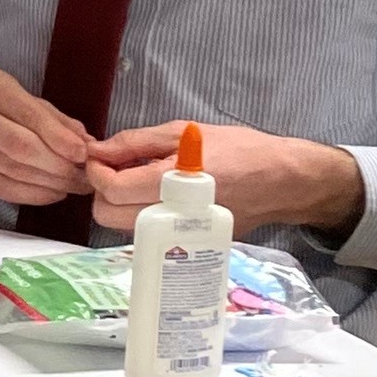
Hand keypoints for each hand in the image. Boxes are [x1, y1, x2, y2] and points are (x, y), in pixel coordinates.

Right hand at [0, 67, 92, 209]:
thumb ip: (53, 118)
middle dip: (59, 165)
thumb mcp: (19, 98)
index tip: (83, 153)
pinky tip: (53, 193)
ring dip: (52, 183)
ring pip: (14, 171)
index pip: (28, 114)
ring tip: (75, 185)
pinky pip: (3, 190)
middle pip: (21, 147)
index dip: (59, 137)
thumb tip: (86, 142)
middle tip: (86, 176)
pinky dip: (33, 194)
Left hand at [86, 121, 362, 242]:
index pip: (111, 189)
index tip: (100, 157)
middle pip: (108, 216)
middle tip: (117, 170)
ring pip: (124, 228)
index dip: (95, 171)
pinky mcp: (188, 244)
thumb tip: (97, 150)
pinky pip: (148, 233)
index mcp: (172, 182)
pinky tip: (157, 197)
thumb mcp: (184, 132)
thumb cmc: (237, 148)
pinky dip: (141, 216)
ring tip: (138, 181)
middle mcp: (173, 214)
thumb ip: (135, 143)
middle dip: (102, 192)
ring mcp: (181, 234)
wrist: (281, 181)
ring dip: (119, 205)